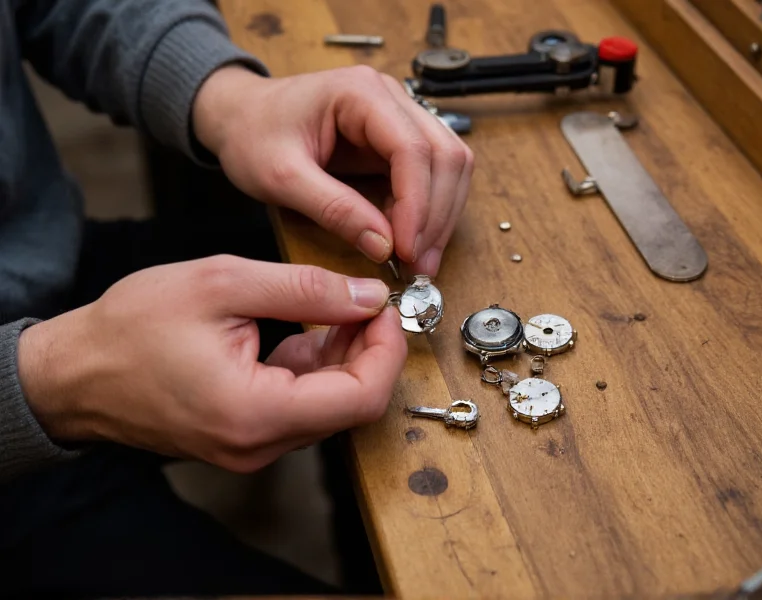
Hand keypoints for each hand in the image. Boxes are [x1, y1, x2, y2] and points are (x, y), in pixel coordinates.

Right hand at [17, 256, 405, 471]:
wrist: (76, 373)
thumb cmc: (132, 328)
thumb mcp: (223, 285)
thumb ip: (305, 289)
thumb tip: (368, 295)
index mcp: (256, 413)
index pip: (361, 398)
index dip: (387, 350)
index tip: (385, 308)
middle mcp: (260, 444)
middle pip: (351, 404)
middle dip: (370, 349)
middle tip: (365, 300)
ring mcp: (253, 447)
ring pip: (329, 405)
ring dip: (344, 356)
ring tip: (334, 307)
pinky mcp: (246, 437)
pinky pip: (301, 405)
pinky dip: (315, 367)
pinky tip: (306, 330)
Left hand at [193, 65, 473, 274]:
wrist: (240, 116)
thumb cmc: (253, 134)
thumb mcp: (281, 176)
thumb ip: (333, 209)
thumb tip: (383, 245)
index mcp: (361, 93)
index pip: (413, 149)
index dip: (419, 204)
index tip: (407, 249)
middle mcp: (390, 98)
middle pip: (445, 155)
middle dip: (437, 215)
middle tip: (420, 264)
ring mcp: (398, 117)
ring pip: (449, 165)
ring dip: (441, 216)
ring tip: (420, 259)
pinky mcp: (396, 140)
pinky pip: (432, 175)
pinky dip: (429, 211)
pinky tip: (410, 240)